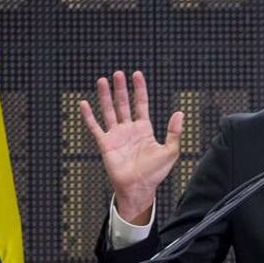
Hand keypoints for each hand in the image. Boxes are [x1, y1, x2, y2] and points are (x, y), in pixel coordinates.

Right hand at [79, 71, 183, 224]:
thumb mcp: (170, 151)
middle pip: (124, 103)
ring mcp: (116, 136)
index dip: (139, 89)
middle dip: (121, 88)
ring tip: (102, 80)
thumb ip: (174, 132)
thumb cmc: (155, 174)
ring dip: (105, 96)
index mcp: (144, 129)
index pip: (141, 104)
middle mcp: (129, 129)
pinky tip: (84, 104)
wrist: (139, 188)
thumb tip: (179, 113)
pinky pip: (95, 127)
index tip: (137, 75)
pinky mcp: (105, 144)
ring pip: (109, 111)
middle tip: (118, 73)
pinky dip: (89, 116)